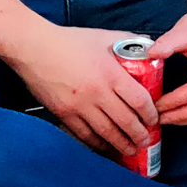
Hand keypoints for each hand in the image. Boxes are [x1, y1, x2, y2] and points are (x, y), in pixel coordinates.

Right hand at [10, 23, 159, 155]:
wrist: (33, 48)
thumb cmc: (69, 41)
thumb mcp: (103, 37)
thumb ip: (127, 42)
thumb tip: (148, 49)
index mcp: (110, 73)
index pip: (139, 100)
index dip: (150, 114)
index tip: (154, 119)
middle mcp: (97, 93)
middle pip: (126, 122)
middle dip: (140, 135)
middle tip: (146, 141)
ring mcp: (79, 106)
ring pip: (106, 133)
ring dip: (121, 144)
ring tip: (130, 150)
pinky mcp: (64, 114)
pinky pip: (84, 135)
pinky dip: (97, 145)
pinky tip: (105, 148)